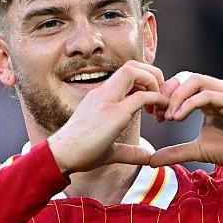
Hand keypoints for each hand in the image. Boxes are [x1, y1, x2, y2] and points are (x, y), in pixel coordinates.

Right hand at [48, 60, 167, 173]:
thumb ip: (130, 151)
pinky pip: (140, 95)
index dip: (146, 82)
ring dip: (153, 82)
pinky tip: (160, 111)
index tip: (153, 102)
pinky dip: (156, 99)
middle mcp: (103, 92)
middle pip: (132, 65)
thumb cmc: (80, 153)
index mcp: (100, 96)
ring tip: (160, 102)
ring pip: (134, 71)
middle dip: (153, 74)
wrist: (61, 156)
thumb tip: (148, 157)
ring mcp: (107, 100)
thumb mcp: (110, 150)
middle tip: (162, 96)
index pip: (127, 74)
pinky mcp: (113, 114)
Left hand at [150, 72, 222, 182]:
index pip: (181, 84)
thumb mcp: (198, 150)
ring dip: (176, 97)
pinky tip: (178, 118)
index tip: (155, 116)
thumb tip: (151, 161)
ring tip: (168, 117)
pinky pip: (206, 94)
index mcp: (209, 96)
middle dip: (167, 93)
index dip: (165, 96)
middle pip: (184, 77)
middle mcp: (217, 89)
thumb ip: (176, 152)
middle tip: (158, 114)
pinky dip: (188, 104)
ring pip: (194, 80)